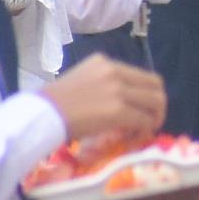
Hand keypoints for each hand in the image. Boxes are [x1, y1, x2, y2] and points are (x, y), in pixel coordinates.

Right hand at [41, 53, 164, 142]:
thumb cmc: (53, 103)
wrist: (41, 115)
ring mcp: (117, 90)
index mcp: (104, 62)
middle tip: (151, 121)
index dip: (148, 94)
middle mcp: (114, 71)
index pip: (141, 75)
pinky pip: (144, 120)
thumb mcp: (81, 81)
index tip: (143, 109)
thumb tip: (122, 103)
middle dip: (158, 105)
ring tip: (145, 130)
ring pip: (155, 102)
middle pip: (155, 85)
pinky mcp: (117, 110)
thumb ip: (103, 85)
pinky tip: (135, 137)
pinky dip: (145, 130)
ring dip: (155, 118)